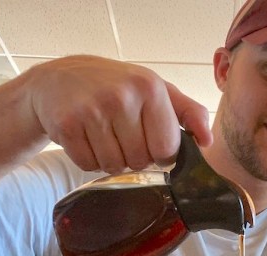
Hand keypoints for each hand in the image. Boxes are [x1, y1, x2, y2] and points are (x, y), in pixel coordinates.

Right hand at [24, 55, 210, 172]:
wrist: (59, 78)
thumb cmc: (115, 86)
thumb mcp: (156, 89)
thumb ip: (188, 113)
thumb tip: (207, 141)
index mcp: (150, 87)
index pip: (167, 149)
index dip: (159, 153)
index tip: (148, 139)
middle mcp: (121, 97)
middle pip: (140, 161)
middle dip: (133, 156)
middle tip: (121, 134)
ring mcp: (92, 110)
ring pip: (114, 166)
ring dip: (110, 159)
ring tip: (103, 135)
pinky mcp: (66, 125)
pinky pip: (88, 165)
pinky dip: (88, 159)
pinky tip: (85, 138)